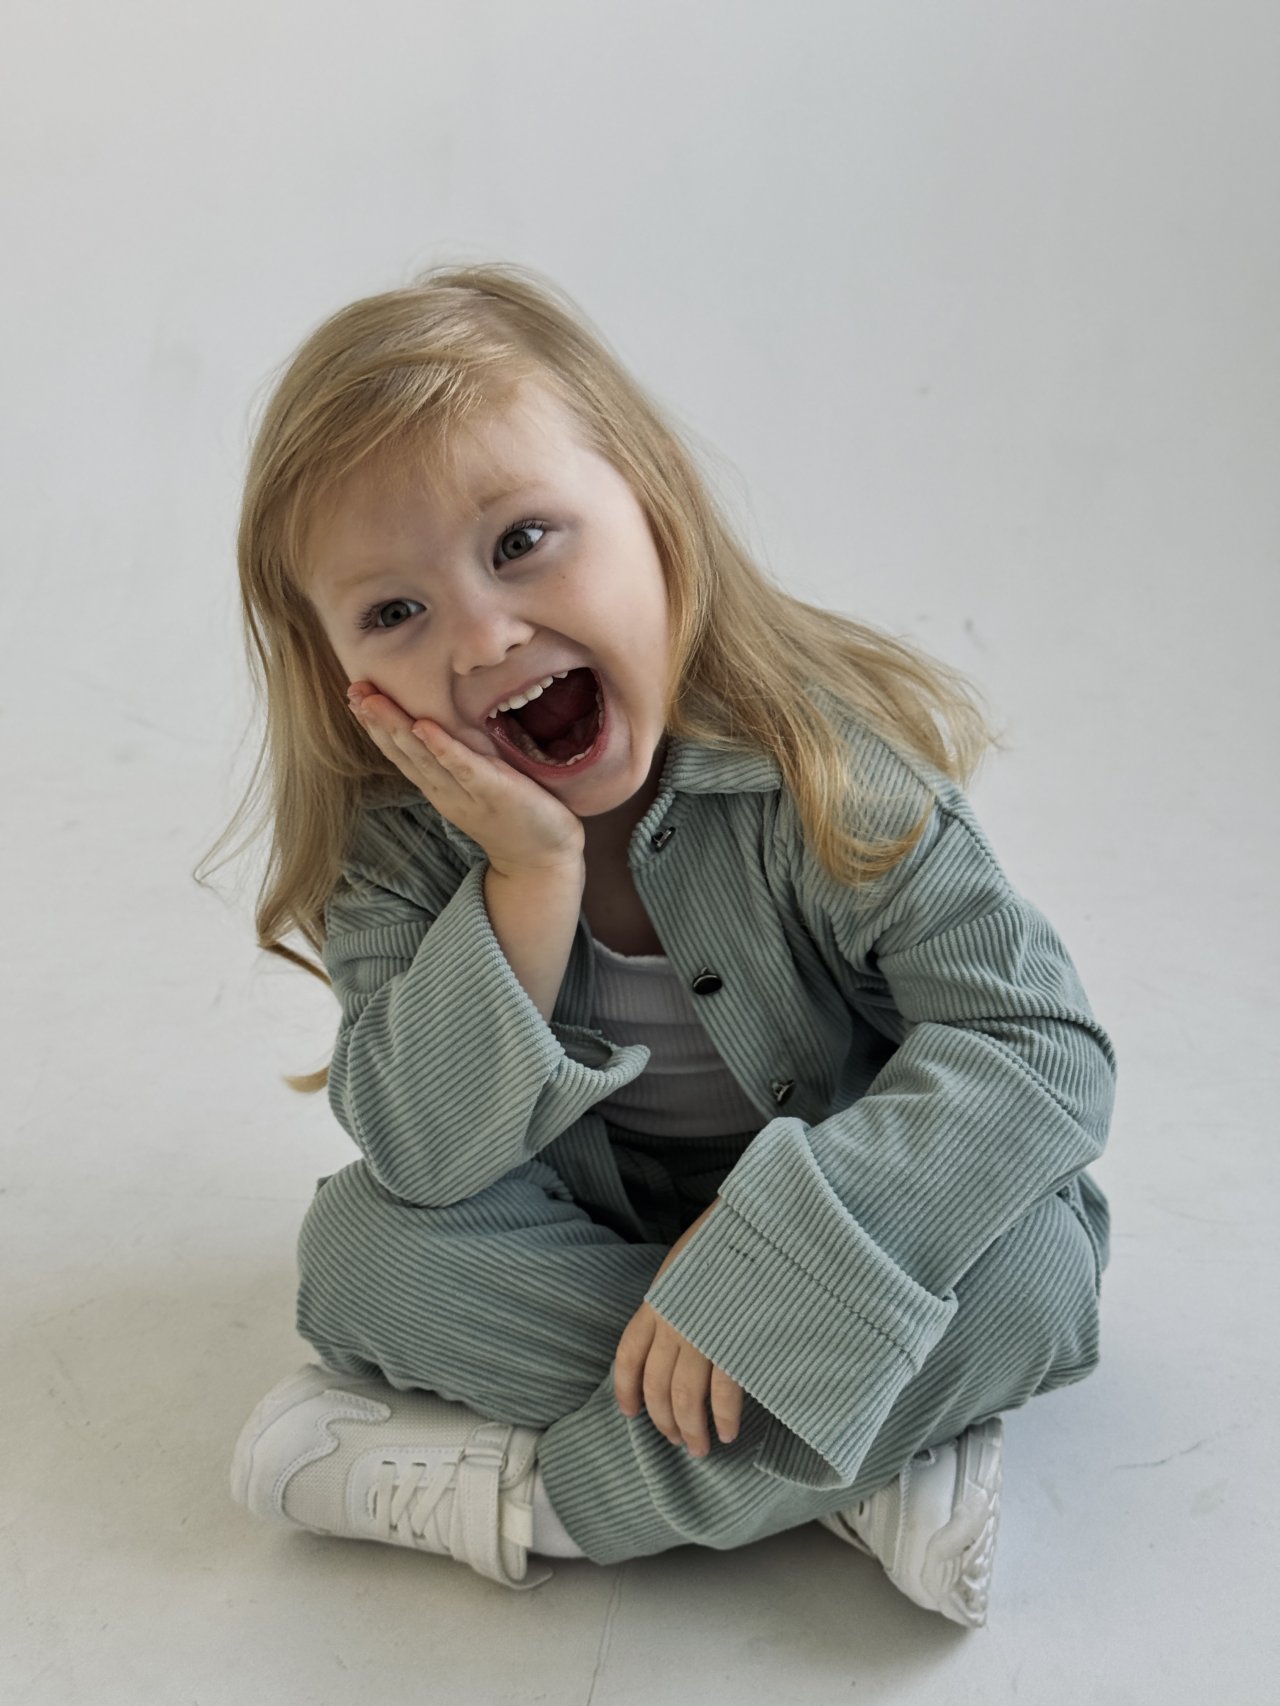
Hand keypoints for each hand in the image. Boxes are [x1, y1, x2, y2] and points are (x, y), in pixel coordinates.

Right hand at [346, 681, 585, 876]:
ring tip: (373, 701)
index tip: (355, 694)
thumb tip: (443, 723)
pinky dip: (442, 748)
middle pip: (403, 752)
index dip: (376, 724)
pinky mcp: (493, 791)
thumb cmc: (514, 814)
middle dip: (376, 721)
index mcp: (438, 786)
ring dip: (396, 728)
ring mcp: (466, 793)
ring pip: (423, 757)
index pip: (400, 752)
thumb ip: (458, 760)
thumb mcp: (476, 785)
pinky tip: (423, 727)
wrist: (541, 860)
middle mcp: (444, 790)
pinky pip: (464, 768)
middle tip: (354, 690)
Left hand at [613, 1199, 744, 1455]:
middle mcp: (673, 1322)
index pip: (628, 1355)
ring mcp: (702, 1333)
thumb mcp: (688, 1264)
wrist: (760, 1220)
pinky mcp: (734, 1341)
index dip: (625, 1389)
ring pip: (685, 1397)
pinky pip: (724, 1393)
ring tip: (701, 1447)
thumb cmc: (728, 1238)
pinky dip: (724, 1418)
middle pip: (657, 1386)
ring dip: (691, 1428)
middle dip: (664, 1421)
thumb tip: (677, 1331)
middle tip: (678, 1441)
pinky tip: (727, 1432)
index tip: (629, 1413)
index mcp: (658, 1300)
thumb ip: (679, 1298)